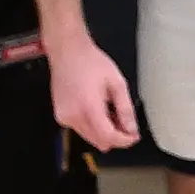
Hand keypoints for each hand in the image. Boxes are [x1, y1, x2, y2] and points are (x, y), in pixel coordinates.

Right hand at [50, 35, 139, 149]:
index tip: (133, 136)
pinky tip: (97, 110)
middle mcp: (73, 115)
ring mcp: (64, 117)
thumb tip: (131, 128)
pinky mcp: (60, 116)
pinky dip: (92, 126)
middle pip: (100, 142)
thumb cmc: (89, 62)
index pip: (109, 137)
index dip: (125, 140)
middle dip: (116, 136)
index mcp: (88, 107)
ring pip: (91, 138)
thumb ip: (126, 109)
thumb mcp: (117, 83)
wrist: (68, 51)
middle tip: (125, 123)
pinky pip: (81, 130)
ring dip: (104, 132)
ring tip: (110, 111)